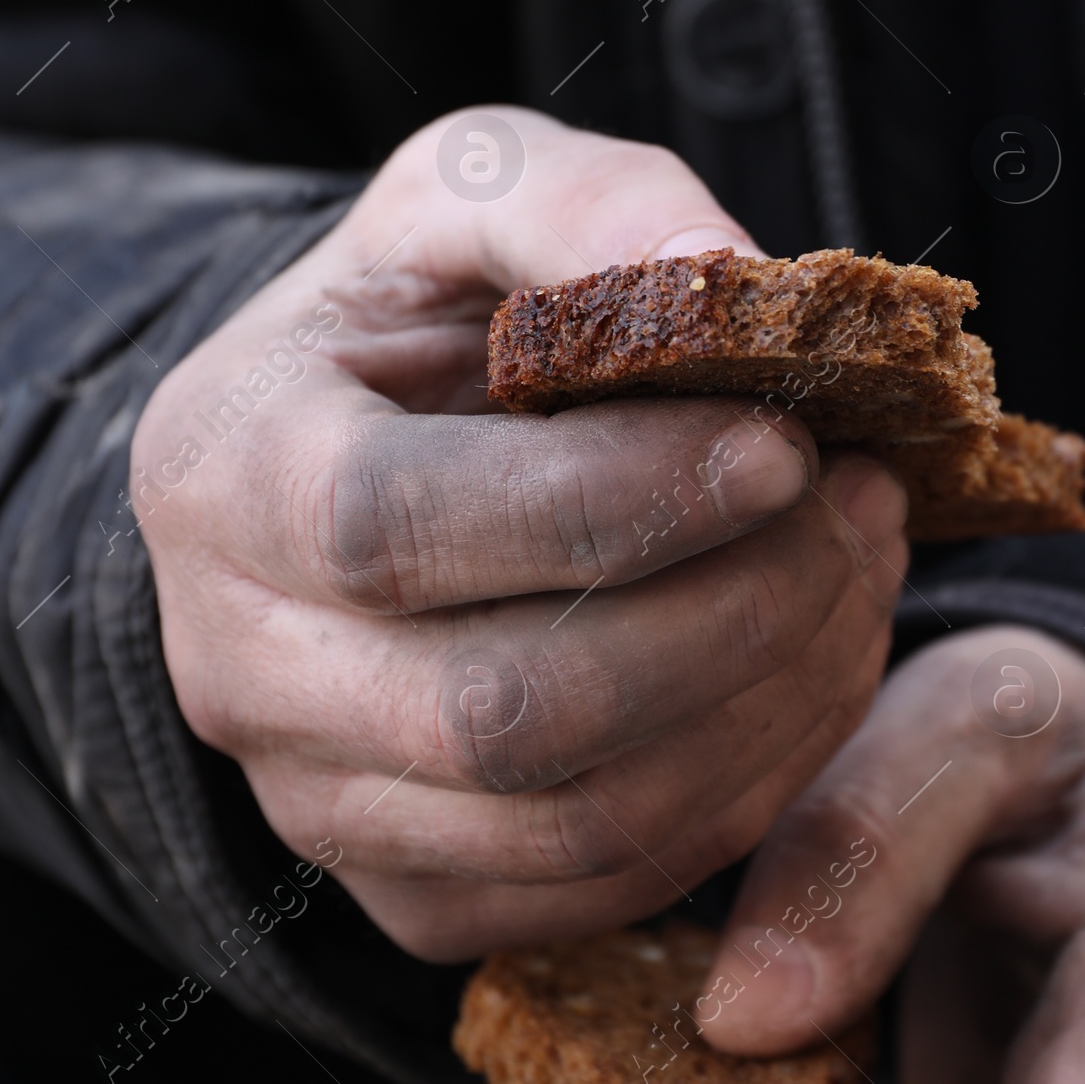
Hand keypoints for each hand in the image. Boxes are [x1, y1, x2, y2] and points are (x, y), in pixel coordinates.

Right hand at [131, 107, 905, 958]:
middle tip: (859, 507)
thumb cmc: (424, 315)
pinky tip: (811, 666)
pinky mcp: (410, 891)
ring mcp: (315, 804)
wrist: (353, 458)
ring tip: (860, 569)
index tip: (785, 445)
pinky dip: (753, 788)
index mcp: (225, 471)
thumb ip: (586, 201)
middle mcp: (238, 666)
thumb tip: (728, 269)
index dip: (617, 500)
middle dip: (731, 613)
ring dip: (772, 702)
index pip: (398, 528)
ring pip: (577, 822)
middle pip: (502, 712)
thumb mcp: (474, 191)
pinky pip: (608, 887)